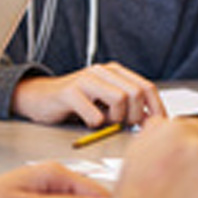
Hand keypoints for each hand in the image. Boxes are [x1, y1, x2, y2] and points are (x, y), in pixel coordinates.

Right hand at [11, 63, 166, 127]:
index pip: (147, 87)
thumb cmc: (76, 102)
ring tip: (105, 122)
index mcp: (116, 73)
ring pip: (120, 98)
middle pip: (136, 93)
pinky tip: (89, 122)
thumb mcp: (105, 101)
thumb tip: (152, 120)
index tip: (159, 124)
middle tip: (125, 125)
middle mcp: (103, 72)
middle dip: (135, 115)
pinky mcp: (69, 92)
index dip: (156, 107)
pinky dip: (95, 123)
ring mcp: (86, 79)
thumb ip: (127, 105)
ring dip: (116, 118)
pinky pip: (94, 113)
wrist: (39, 98)